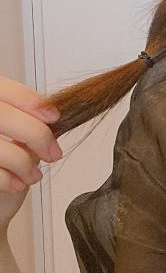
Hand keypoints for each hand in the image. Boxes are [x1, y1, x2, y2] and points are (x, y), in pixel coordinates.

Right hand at [0, 77, 62, 231]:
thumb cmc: (1, 165)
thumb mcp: (16, 137)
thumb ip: (28, 121)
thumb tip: (54, 112)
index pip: (2, 88)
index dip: (29, 99)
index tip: (53, 116)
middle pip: (3, 115)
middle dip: (36, 134)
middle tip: (53, 153)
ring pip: (0, 147)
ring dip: (24, 164)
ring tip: (32, 175)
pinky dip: (10, 180)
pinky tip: (16, 184)